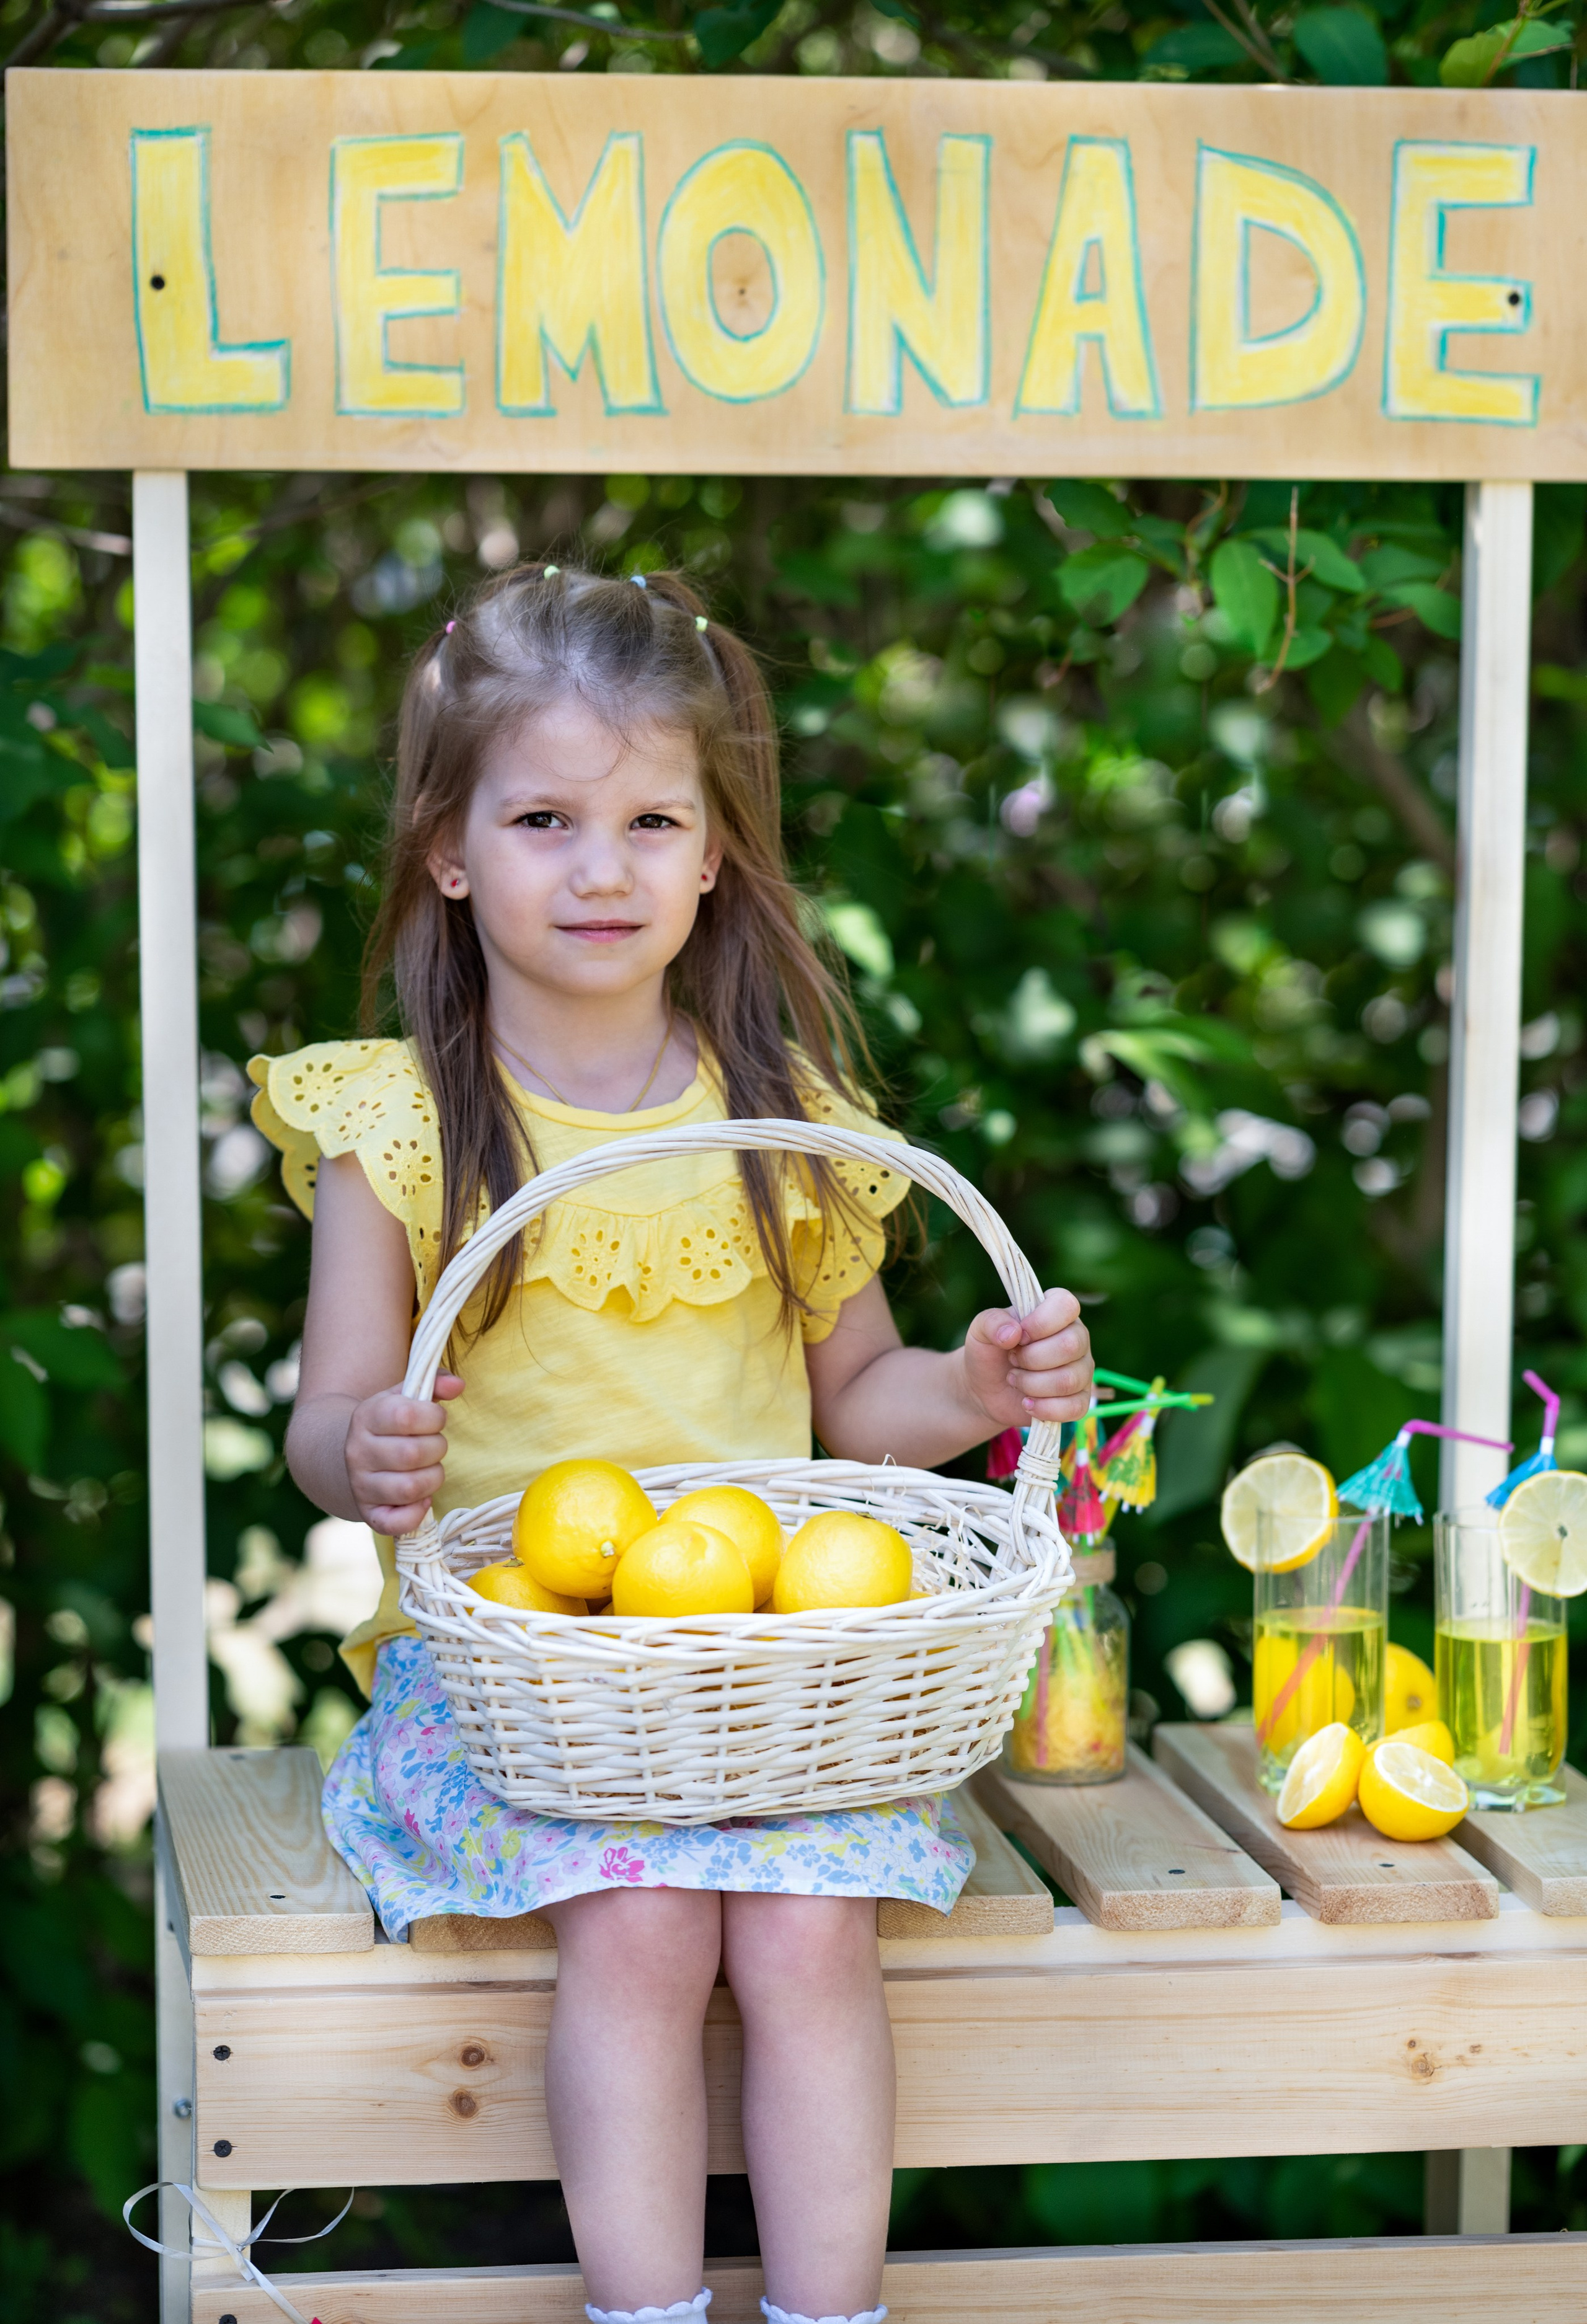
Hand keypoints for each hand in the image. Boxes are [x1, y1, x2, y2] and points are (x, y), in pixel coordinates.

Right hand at [343, 1374, 462, 1534]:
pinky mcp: (369, 1514)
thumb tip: (458, 1385)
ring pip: (410, 1488)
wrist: (351, 1455)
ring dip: (434, 1479)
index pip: (406, 1416)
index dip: (434, 1417)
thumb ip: (434, 1383)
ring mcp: (361, 1485)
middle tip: (434, 1446)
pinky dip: (417, 1513)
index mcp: (367, 1416)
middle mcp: (358, 1452)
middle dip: (437, 1448)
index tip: (435, 1419)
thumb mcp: (405, 1397)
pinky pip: (396, 1523)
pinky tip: (422, 1498)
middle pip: (413, 1454)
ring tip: (429, 1469)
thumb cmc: (390, 1424)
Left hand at [960, 1290, 1091, 1429]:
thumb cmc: (989, 1352)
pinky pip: (1074, 1408)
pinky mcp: (1079, 1400)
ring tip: (1015, 1379)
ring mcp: (1081, 1370)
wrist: (985, 1390)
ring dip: (1032, 1384)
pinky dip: (1044, 1408)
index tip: (1019, 1336)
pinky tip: (1027, 1403)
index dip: (1040, 1322)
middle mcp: (1076, 1338)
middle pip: (1070, 1346)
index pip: (1066, 1305)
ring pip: (1068, 1380)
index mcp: (1057, 1312)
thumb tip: (1014, 1333)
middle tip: (1013, 1360)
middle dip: (1031, 1358)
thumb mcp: (980, 1330)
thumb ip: (992, 1322)